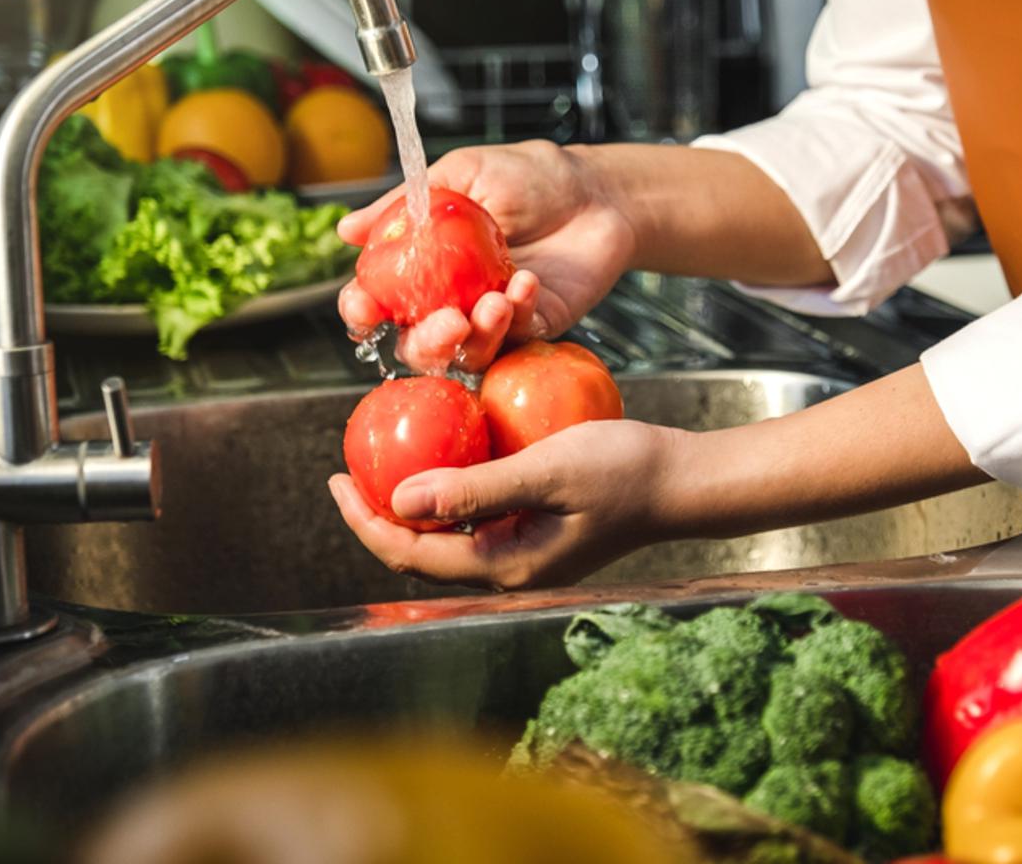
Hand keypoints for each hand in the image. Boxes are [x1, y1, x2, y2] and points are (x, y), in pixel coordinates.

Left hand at [328, 419, 682, 589]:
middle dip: (378, 514)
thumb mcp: (546, 470)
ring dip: (413, 502)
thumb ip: (474, 488)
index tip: (336, 478)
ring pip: (447, 535)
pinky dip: (450, 489)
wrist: (685, 480)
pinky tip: (447, 451)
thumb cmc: (625, 470)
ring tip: (384, 460)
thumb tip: (399, 501)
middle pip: (421, 551)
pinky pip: (477, 515)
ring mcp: (526, 553)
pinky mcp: (539, 532)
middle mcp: (509, 569)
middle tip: (348, 468)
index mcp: (505, 566)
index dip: (364, 520)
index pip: (410, 553)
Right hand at [337, 141, 635, 371]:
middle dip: (423, 343)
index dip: (362, 310)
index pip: (379, 301)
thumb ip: (404, 204)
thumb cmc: (528, 177)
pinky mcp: (534, 329)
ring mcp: (492, 320)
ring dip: (475, 337)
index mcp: (423, 267)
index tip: (363, 305)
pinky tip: (526, 281)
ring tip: (493, 302)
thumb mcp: (462, 176)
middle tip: (446, 320)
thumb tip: (345, 229)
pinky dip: (518, 315)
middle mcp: (451, 301)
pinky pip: (516, 340)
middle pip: (417, 346)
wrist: (596, 190)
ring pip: (466, 356)